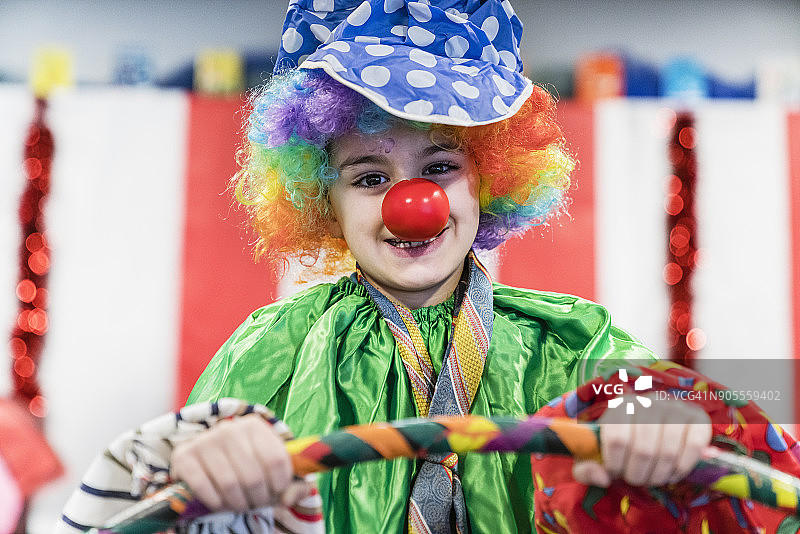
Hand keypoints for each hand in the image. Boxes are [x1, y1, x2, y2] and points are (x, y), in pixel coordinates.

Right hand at [170, 413, 310, 511]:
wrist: (207, 458)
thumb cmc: (247, 464)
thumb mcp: (272, 468)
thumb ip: (292, 484)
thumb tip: (289, 500)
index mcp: (254, 425)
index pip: (277, 460)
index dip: (280, 484)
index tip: (277, 493)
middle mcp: (229, 428)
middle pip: (253, 476)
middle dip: (258, 498)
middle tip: (257, 503)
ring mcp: (205, 441)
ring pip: (230, 484)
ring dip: (238, 503)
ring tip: (241, 505)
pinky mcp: (184, 456)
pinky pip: (203, 487)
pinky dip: (215, 501)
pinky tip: (220, 503)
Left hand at [572, 396, 711, 487]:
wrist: (653, 431)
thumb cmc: (621, 447)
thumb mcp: (595, 456)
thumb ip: (585, 468)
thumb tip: (602, 477)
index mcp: (621, 405)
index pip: (617, 438)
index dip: (615, 464)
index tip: (615, 472)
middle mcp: (649, 401)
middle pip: (643, 449)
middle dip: (637, 474)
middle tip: (636, 479)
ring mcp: (676, 408)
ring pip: (667, 451)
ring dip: (658, 475)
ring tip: (652, 478)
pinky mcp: (698, 419)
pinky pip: (693, 447)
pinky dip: (681, 468)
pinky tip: (672, 473)